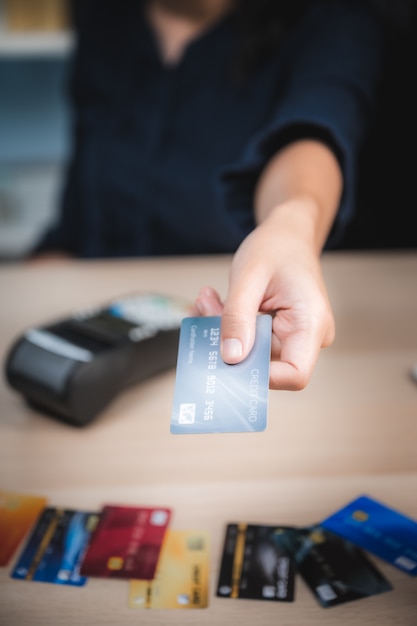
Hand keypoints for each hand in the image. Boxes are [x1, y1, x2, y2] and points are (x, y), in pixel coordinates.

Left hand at [194, 214, 334, 390]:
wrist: (288, 233)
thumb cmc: (277, 246)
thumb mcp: (249, 276)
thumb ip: (237, 317)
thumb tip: (230, 358)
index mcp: (312, 323)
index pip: (294, 374)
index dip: (259, 376)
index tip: (225, 356)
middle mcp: (308, 336)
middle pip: (266, 365)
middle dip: (229, 345)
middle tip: (204, 311)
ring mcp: (293, 336)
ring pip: (251, 353)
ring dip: (223, 331)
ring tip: (207, 301)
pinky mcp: (278, 333)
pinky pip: (249, 341)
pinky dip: (228, 325)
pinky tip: (214, 302)